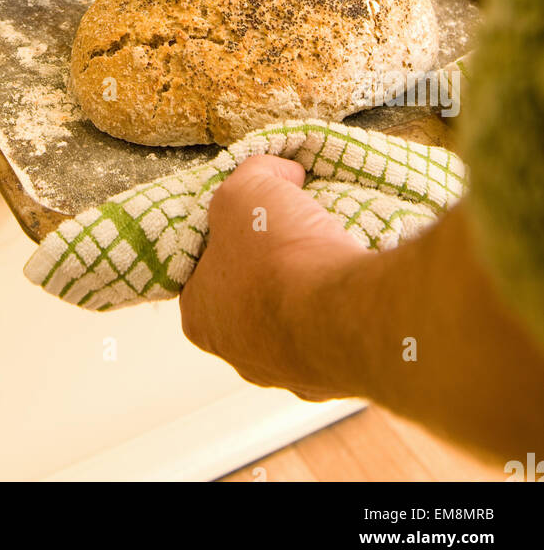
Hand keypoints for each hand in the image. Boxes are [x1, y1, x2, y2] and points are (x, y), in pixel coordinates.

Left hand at [179, 155, 365, 398]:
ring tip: (330, 254)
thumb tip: (284, 171)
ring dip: (308, 288)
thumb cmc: (278, 254)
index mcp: (199, 314)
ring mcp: (284, 372)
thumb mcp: (248, 187)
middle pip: (249, 293)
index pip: (205, 265)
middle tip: (297, 233)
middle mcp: (236, 352)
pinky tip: (351, 283)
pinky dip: (339, 309)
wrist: (343, 313)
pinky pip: (331, 333)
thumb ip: (255, 171)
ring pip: (292, 317)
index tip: (260, 215)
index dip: (231, 231)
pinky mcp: (330, 377)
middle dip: (271, 263)